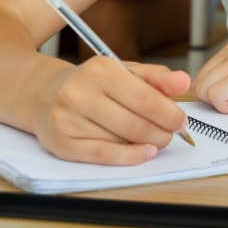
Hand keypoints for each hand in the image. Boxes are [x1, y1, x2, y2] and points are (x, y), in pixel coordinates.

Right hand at [33, 57, 190, 164]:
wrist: (43, 93)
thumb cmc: (92, 83)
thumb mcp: (124, 71)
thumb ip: (156, 77)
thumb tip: (184, 81)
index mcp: (101, 70)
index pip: (144, 98)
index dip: (168, 113)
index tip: (182, 121)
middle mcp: (81, 93)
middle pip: (133, 122)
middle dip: (161, 131)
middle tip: (172, 134)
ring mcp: (68, 119)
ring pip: (119, 139)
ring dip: (147, 143)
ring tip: (158, 140)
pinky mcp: (61, 143)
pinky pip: (101, 155)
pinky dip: (127, 157)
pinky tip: (144, 153)